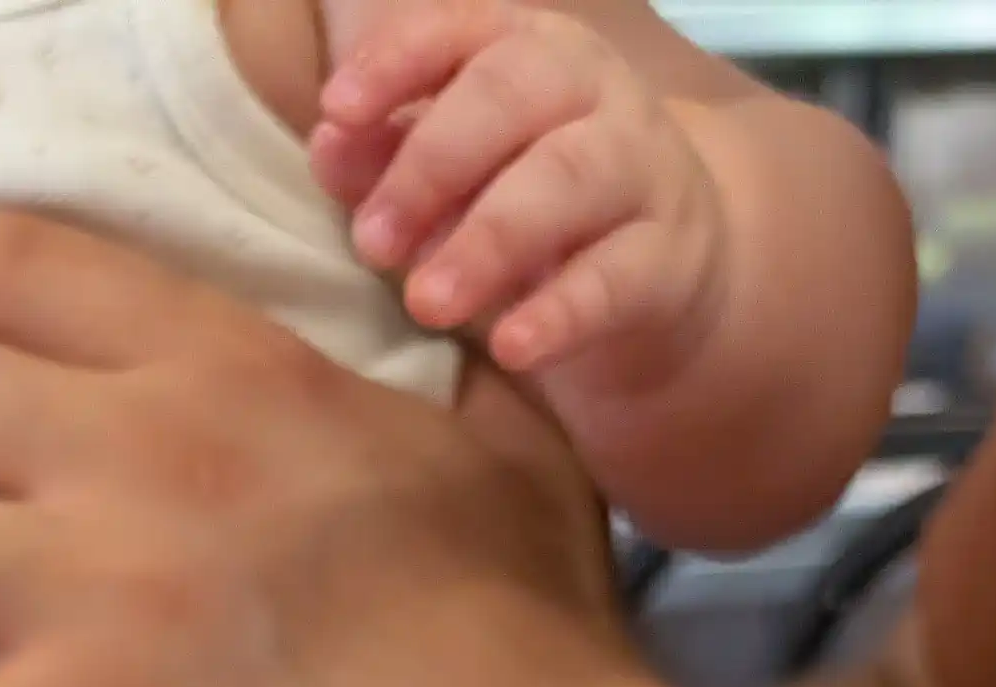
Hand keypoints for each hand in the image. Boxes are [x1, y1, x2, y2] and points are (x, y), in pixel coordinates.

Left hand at [317, 2, 724, 381]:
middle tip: (372, 242)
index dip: (399, 60)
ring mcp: (642, 169)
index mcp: (530, 51)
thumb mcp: (457, 181)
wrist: (665, 275)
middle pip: (513, 93)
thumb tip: (327, 146)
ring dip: (489, 240)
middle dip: (433, 164)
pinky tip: (512, 346)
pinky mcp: (669, 258)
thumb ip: (388, 161)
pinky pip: (616, 277)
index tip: (337, 109)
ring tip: (426, 302)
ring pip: (568, 179)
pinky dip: (561, 312)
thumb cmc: (534, 208)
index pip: (463, 29)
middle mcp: (593, 91)